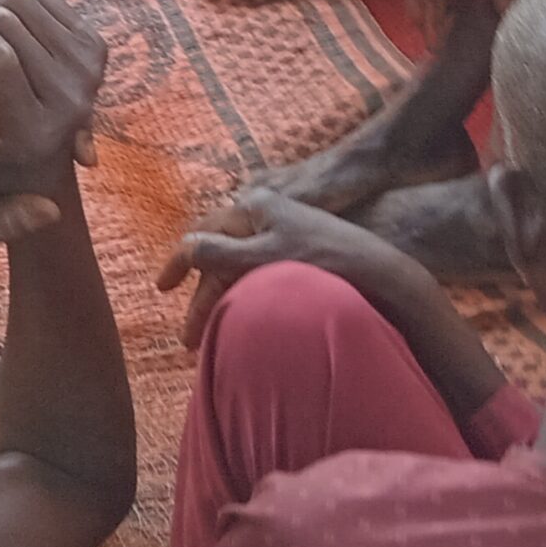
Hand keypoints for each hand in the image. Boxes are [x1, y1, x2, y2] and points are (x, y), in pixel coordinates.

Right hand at [156, 186, 417, 352]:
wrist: (384, 272)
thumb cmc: (325, 261)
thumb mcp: (267, 258)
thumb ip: (223, 253)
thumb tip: (186, 245)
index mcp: (252, 206)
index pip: (202, 235)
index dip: (178, 263)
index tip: (161, 290)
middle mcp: (264, 213)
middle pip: (219, 255)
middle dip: (202, 297)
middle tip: (191, 340)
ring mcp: (282, 231)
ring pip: (237, 267)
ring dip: (222, 299)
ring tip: (214, 335)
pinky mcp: (298, 250)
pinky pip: (256, 272)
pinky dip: (243, 295)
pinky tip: (244, 315)